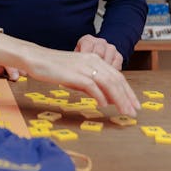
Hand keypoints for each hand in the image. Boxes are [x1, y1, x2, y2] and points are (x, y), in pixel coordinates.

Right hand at [0, 34, 139, 116]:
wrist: (36, 59)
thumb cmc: (54, 67)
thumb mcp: (75, 74)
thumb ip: (89, 83)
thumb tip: (103, 97)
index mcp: (94, 59)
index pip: (116, 75)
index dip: (127, 90)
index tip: (133, 102)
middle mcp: (93, 61)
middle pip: (117, 80)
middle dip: (128, 96)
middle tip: (134, 110)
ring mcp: (85, 67)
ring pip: (109, 84)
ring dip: (119, 99)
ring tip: (124, 111)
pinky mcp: (76, 74)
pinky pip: (93, 87)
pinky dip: (101, 96)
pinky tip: (104, 105)